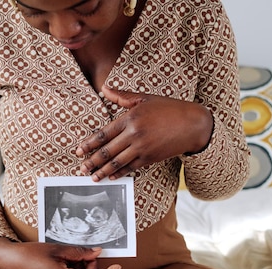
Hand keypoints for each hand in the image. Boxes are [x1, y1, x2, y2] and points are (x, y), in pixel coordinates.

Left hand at [76, 86, 213, 180]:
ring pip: (117, 162)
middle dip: (92, 162)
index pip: (103, 134)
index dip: (89, 145)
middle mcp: (134, 134)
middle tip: (81, 169)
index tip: (79, 151)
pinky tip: (112, 176)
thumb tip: (104, 88)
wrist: (193, 124)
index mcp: (130, 118)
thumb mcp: (145, 98)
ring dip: (103, 171)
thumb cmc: (169, 109)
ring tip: (92, 177)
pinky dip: (120, 173)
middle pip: (107, 151)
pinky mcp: (150, 158)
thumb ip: (122, 97)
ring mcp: (142, 148)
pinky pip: (131, 167)